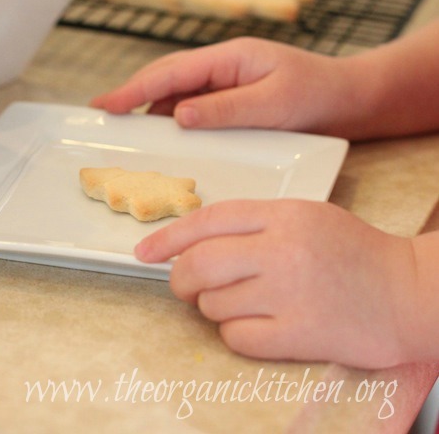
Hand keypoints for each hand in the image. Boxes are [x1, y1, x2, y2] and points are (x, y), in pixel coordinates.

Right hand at [91, 37, 353, 135]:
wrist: (349, 101)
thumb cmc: (317, 94)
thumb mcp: (274, 102)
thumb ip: (226, 108)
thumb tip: (178, 115)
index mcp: (229, 57)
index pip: (172, 71)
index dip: (135, 88)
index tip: (106, 105)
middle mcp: (222, 67)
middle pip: (167, 79)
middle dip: (132, 96)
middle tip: (101, 117)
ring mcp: (225, 83)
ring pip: (177, 95)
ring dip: (152, 112)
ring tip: (124, 133)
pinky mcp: (231, 101)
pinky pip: (194, 109)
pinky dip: (174, 123)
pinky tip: (163, 140)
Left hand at [135, 199, 416, 367]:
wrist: (407, 291)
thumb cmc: (355, 252)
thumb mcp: (307, 216)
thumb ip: (257, 223)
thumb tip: (198, 243)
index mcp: (283, 213)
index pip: (208, 220)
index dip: (168, 236)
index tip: (144, 251)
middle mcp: (281, 249)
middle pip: (199, 263)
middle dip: (179, 279)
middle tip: (182, 286)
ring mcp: (289, 293)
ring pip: (213, 303)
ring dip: (213, 307)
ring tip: (239, 303)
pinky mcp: (299, 334)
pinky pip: (236, 337)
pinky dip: (235, 334)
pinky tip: (257, 325)